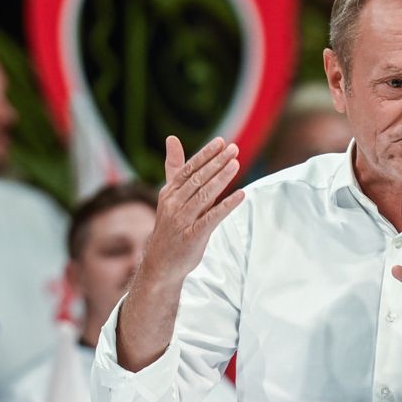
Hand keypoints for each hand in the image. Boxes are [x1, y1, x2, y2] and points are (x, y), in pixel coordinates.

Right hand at [141, 136, 244, 284]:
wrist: (161, 262)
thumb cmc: (171, 225)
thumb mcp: (170, 195)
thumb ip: (174, 167)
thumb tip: (172, 138)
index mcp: (169, 192)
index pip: (188, 169)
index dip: (205, 155)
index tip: (221, 142)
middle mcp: (174, 204)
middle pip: (198, 179)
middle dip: (217, 163)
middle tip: (234, 149)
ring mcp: (183, 220)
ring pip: (204, 195)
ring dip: (221, 179)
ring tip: (236, 164)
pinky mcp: (194, 235)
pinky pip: (212, 217)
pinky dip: (226, 205)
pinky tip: (241, 194)